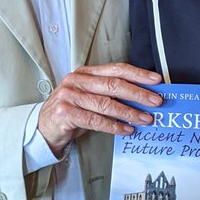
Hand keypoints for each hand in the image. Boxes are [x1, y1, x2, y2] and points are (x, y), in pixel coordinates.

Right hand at [38, 62, 161, 154]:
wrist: (43, 127)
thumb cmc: (72, 112)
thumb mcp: (90, 97)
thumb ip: (110, 94)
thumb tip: (142, 98)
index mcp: (85, 73)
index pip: (116, 69)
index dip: (138, 74)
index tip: (156, 80)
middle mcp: (77, 80)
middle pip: (114, 85)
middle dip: (138, 93)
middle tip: (156, 101)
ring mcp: (69, 96)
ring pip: (106, 104)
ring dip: (130, 112)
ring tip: (145, 119)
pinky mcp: (65, 113)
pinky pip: (95, 120)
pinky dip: (114, 126)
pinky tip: (126, 130)